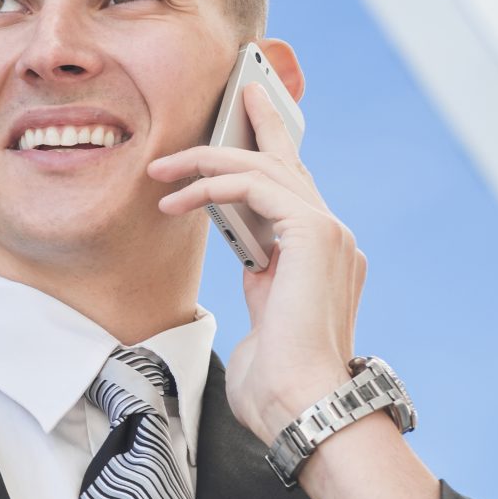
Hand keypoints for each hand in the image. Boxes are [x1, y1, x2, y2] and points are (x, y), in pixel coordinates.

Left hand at [146, 80, 367, 445]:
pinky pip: (255, 186)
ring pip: (266, 169)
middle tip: (242, 91)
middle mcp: (334, 240)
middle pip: (291, 165)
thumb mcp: (265, 322)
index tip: (245, 133)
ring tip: (163, 168)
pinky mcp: (315, 233)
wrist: (303, 407)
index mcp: (325, 260)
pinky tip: (176, 200)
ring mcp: (329, 234)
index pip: (294, 195)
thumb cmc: (280, 386)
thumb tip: (251, 269)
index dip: (269, 159)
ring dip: (209, 161)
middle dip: (262, 125)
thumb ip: (263, 288)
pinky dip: (211, 185)